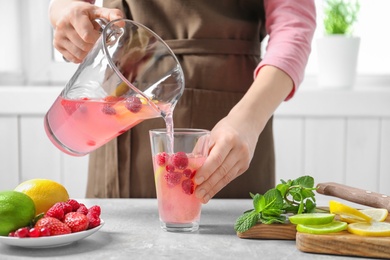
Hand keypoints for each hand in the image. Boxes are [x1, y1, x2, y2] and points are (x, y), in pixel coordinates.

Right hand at [50, 1, 122, 62]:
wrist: (66, 12)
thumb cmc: (85, 13)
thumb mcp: (98, 11)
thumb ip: (112, 14)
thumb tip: (121, 23)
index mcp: (74, 15)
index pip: (87, 36)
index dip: (97, 40)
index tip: (101, 36)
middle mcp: (63, 25)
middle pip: (84, 47)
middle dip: (93, 46)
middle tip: (95, 40)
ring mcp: (58, 36)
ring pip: (79, 54)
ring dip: (88, 52)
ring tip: (88, 42)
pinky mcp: (57, 44)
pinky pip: (73, 59)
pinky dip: (81, 56)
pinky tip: (82, 47)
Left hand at [193, 66, 293, 203]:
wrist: (247, 124)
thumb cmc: (226, 129)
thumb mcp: (212, 134)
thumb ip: (202, 150)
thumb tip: (189, 167)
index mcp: (228, 139)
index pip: (217, 158)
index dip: (206, 170)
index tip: (196, 180)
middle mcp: (239, 150)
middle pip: (222, 170)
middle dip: (208, 184)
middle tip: (197, 194)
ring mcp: (244, 159)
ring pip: (227, 177)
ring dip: (213, 189)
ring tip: (202, 198)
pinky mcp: (245, 166)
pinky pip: (230, 178)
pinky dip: (219, 186)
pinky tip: (211, 192)